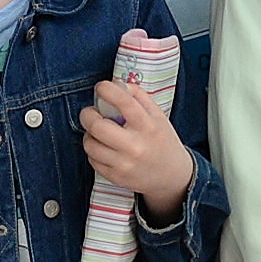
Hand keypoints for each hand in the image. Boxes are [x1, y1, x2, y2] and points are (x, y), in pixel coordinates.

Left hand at [83, 80, 193, 217]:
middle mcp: (135, 146)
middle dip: (88, 115)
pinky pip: (92, 160)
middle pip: (97, 126)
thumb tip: (116, 84)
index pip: (124, 102)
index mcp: (148, 126)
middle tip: (91, 112)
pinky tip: (104, 148)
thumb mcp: (157, 115)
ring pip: (90, 145)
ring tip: (98, 132)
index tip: (101, 87)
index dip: (107, 90)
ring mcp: (124, 164)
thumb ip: (138, 96)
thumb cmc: (161, 140)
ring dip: (89, 134)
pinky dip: (94, 151)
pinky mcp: (116, 177)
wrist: (171, 175)